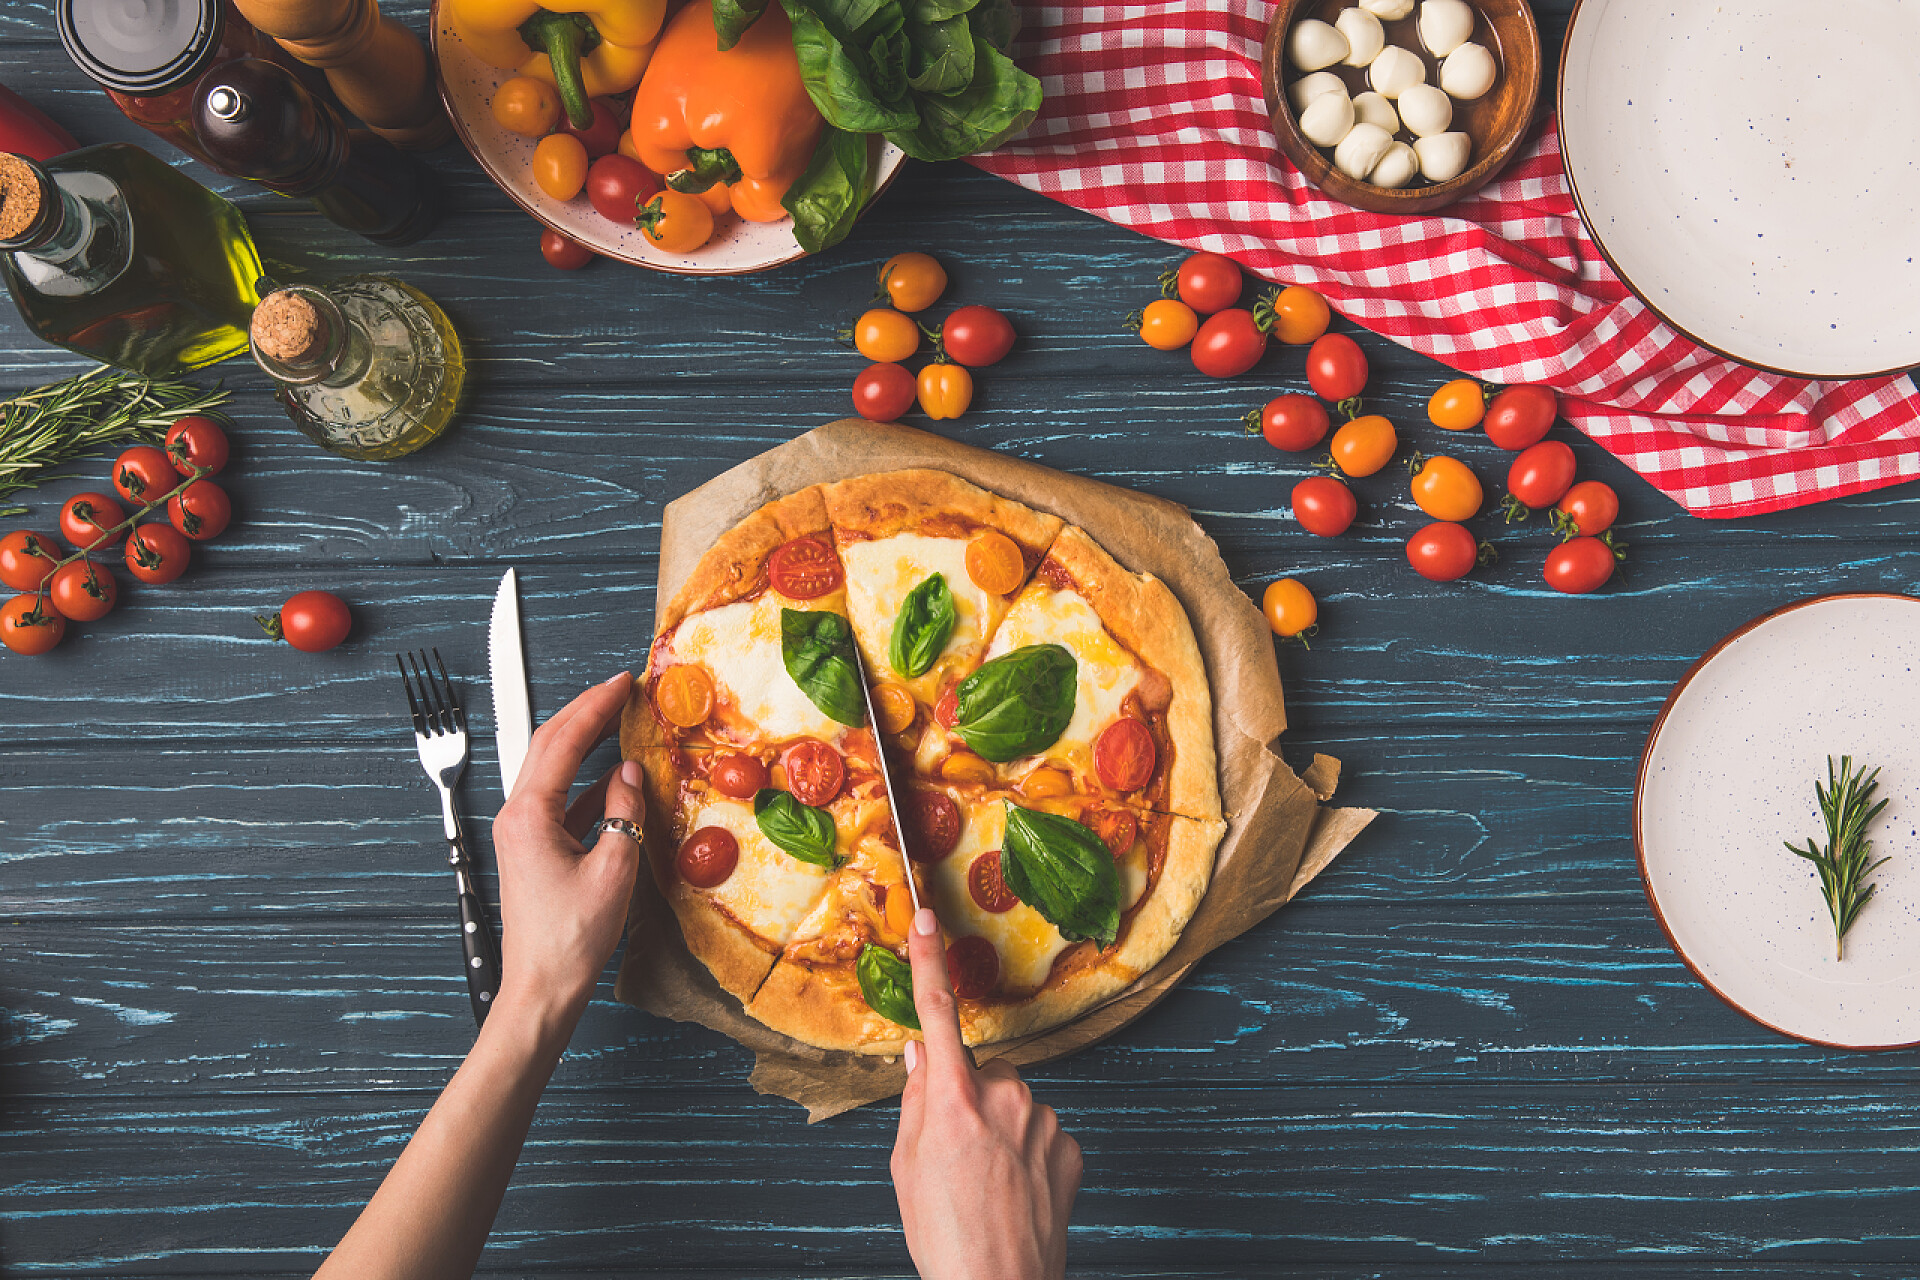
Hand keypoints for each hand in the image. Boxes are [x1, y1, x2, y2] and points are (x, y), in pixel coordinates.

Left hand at [489, 672, 644, 1028]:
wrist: (542, 988)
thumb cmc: (571, 939)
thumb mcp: (615, 869)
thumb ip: (625, 812)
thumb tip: (629, 774)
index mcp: (529, 815)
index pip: (563, 740)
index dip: (596, 705)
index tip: (623, 682)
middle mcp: (517, 816)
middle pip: (548, 744)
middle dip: (585, 711)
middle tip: (621, 690)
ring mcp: (522, 832)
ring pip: (552, 769)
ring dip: (585, 741)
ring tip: (620, 721)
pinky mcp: (533, 849)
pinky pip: (560, 799)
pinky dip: (588, 780)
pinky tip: (615, 777)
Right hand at [891, 907, 1080, 1279]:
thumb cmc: (945, 1237)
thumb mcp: (906, 1168)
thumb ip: (916, 1101)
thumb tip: (922, 1056)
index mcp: (953, 1100)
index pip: (936, 1015)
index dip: (928, 962)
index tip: (926, 919)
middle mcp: (1005, 1098)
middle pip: (980, 1075)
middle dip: (968, 1099)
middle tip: (954, 1157)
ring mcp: (1044, 1122)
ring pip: (1013, 1104)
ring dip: (1000, 1129)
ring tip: (986, 1184)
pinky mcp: (1070, 1148)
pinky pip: (1041, 1133)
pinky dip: (1028, 1154)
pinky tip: (1015, 1193)